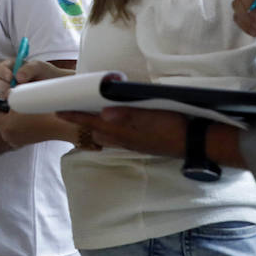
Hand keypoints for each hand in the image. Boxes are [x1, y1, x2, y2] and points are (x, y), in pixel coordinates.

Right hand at [0, 57, 70, 95]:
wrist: (57, 85)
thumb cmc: (47, 73)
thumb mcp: (40, 67)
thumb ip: (29, 68)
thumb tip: (18, 78)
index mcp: (12, 66)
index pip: (1, 68)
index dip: (3, 72)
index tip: (10, 78)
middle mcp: (9, 78)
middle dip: (2, 86)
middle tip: (11, 90)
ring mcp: (11, 89)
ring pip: (2, 92)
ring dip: (6, 95)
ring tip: (16, 97)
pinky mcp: (15, 99)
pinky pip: (9, 102)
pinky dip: (11, 102)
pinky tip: (18, 103)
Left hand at [0, 93, 64, 147]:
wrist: (67, 125)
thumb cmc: (45, 110)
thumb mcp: (23, 99)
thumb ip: (8, 97)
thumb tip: (2, 96)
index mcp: (5, 127)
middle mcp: (8, 136)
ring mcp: (16, 140)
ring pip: (3, 120)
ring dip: (3, 111)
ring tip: (3, 100)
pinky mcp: (24, 140)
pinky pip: (12, 125)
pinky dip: (12, 116)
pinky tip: (14, 108)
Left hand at [57, 108, 186, 157]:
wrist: (198, 143)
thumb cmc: (176, 126)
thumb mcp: (153, 115)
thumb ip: (128, 114)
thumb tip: (103, 112)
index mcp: (124, 131)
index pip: (92, 122)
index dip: (74, 116)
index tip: (57, 110)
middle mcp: (125, 140)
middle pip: (96, 132)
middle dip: (84, 122)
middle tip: (75, 109)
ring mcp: (134, 145)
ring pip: (107, 137)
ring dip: (98, 127)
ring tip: (94, 115)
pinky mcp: (143, 145)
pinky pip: (119, 140)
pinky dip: (112, 131)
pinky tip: (119, 124)